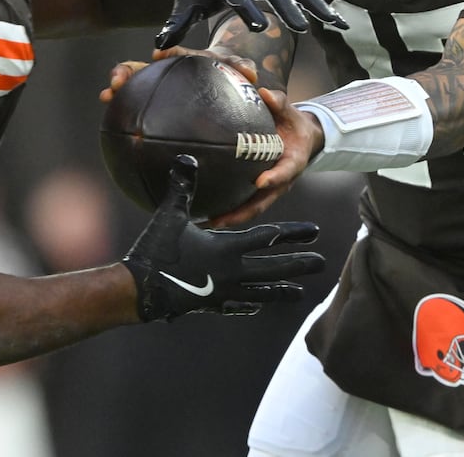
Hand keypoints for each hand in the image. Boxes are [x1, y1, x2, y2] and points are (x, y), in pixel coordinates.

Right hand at [122, 155, 324, 321]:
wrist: (140, 292)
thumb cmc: (155, 250)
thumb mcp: (169, 214)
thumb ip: (182, 186)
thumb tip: (187, 157)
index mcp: (227, 249)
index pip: (268, 237)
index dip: (292, 233)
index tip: (314, 231)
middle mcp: (232, 273)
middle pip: (273, 268)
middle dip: (299, 264)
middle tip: (323, 263)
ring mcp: (224, 293)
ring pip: (261, 292)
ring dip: (282, 290)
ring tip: (301, 292)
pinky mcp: (211, 306)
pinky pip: (239, 305)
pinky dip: (252, 303)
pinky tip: (258, 305)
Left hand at [155, 0, 345, 48]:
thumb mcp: (185, 1)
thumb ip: (176, 23)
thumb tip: (159, 44)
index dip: (249, 8)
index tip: (259, 25)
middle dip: (287, 8)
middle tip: (301, 28)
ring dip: (314, 5)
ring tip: (333, 24)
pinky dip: (322, 5)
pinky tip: (340, 23)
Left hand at [208, 86, 325, 227]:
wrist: (304, 138)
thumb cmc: (295, 126)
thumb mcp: (291, 112)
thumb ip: (280, 102)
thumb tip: (265, 94)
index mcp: (293, 162)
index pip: (285, 172)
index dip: (274, 178)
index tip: (260, 181)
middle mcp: (282, 180)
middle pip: (263, 202)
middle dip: (242, 213)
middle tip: (220, 219)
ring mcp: (271, 188)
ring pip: (253, 208)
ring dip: (233, 217)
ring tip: (209, 222)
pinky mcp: (261, 190)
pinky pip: (246, 202)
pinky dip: (231, 209)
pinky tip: (210, 212)